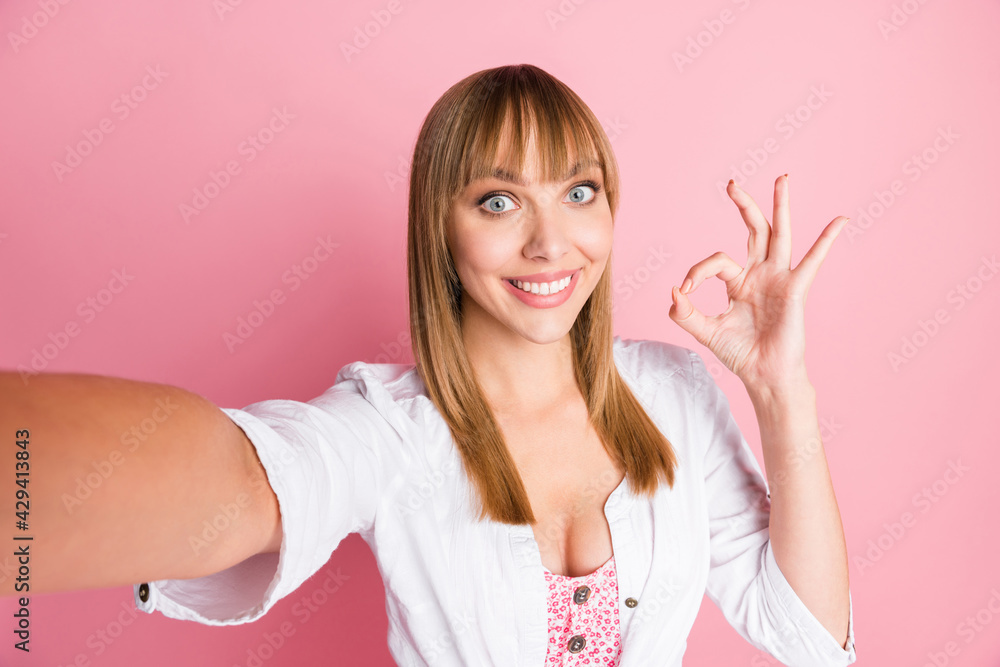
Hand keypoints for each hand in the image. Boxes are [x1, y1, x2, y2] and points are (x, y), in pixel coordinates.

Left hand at [668, 174, 848, 390]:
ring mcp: (779, 278)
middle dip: (744, 205)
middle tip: (731, 184)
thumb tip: (674, 290)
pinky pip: (813, 260)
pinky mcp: (795, 288)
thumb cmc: (739, 353)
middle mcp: (760, 274)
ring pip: (780, 234)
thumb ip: (685, 313)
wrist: (763, 375)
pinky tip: (840, 220)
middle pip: (754, 230)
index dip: (697, 271)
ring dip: (780, 205)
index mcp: (739, 281)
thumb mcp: (705, 331)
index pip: (716, 261)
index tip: (685, 291)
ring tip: (782, 178)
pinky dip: (827, 239)